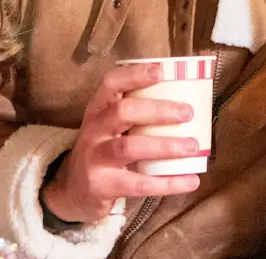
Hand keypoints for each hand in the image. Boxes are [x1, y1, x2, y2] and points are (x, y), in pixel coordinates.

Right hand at [41, 64, 201, 224]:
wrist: (72, 193)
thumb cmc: (103, 154)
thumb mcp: (109, 129)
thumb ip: (135, 117)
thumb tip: (187, 105)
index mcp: (98, 111)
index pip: (110, 84)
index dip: (134, 75)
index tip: (161, 71)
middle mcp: (93, 131)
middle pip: (122, 112)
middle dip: (157, 110)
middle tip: (187, 113)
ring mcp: (94, 159)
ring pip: (128, 148)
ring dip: (164, 146)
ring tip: (193, 146)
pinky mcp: (100, 187)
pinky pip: (138, 184)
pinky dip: (167, 183)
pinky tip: (190, 180)